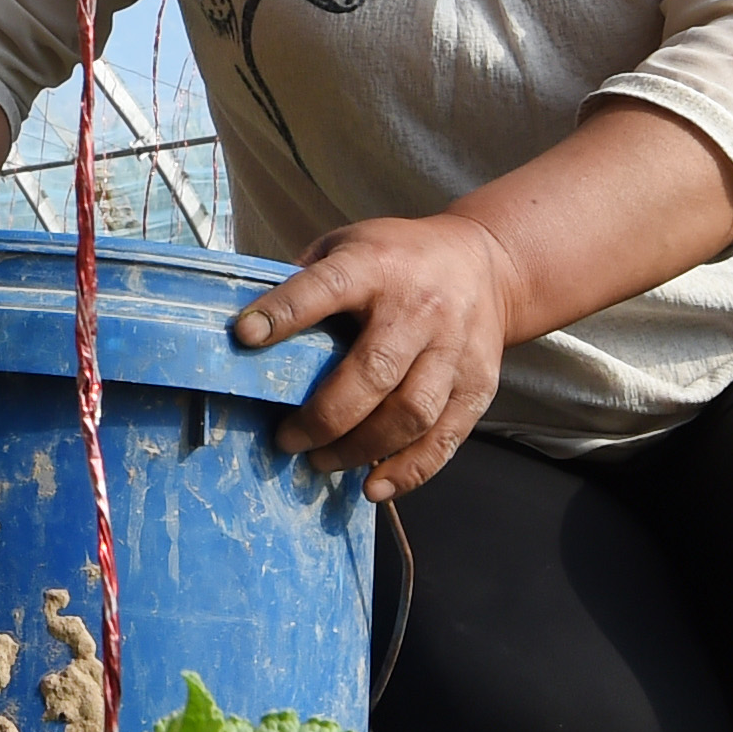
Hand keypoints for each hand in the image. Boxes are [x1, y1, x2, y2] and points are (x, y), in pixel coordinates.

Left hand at [231, 212, 525, 501]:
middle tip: (287, 439)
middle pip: (374, 372)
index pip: (325, 288)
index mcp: (376, 266)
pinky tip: (374, 486)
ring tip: (322, 461)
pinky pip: (445, 437)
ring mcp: (454, 349)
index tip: (244, 336)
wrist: (488, 266)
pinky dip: (409, 470)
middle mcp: (420, 308)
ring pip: (411, 412)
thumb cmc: (399, 259)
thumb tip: (249, 326)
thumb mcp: (349, 245)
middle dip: (324, 416)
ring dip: (361, 449)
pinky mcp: (477, 384)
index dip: (284, 313)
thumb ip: (307, 280)